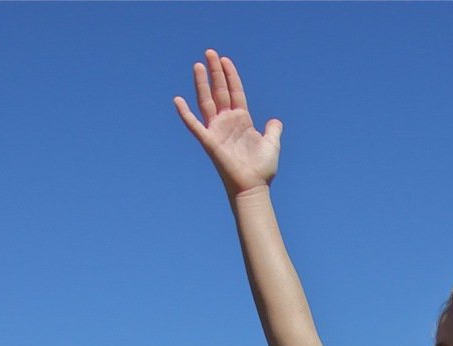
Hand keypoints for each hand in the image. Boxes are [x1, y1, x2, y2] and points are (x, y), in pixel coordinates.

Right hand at [174, 51, 281, 198]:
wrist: (253, 187)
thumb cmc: (262, 169)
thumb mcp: (272, 144)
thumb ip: (273, 130)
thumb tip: (275, 121)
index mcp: (242, 120)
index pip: (235, 92)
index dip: (230, 76)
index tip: (225, 60)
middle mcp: (227, 122)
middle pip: (220, 91)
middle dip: (215, 72)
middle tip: (210, 52)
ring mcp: (217, 131)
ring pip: (207, 102)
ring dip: (202, 84)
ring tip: (198, 65)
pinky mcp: (209, 142)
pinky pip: (194, 125)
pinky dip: (185, 113)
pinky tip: (177, 100)